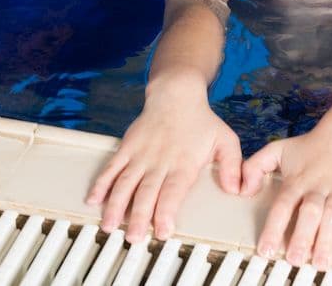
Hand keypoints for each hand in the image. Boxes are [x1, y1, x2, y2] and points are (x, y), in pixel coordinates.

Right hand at [86, 101, 240, 241]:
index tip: (162, 230)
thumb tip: (237, 189)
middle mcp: (159, 161)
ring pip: (125, 182)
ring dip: (116, 205)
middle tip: (134, 238)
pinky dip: (101, 184)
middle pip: (146, 192)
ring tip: (109, 225)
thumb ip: (232, 166)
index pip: (173, 191)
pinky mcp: (127, 147)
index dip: (166, 211)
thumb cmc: (201, 120)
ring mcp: (140, 154)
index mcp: (183, 163)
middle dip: (139, 217)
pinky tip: (93, 199)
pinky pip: (112, 167)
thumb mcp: (226, 140)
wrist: (175, 93)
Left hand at [241, 124, 331, 269]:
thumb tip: (242, 189)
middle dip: (300, 237)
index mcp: (297, 181)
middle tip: (294, 260)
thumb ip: (254, 166)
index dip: (273, 228)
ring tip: (321, 262)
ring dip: (327, 240)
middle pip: (308, 213)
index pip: (282, 206)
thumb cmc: (311, 145)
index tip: (266, 249)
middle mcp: (317, 187)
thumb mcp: (277, 149)